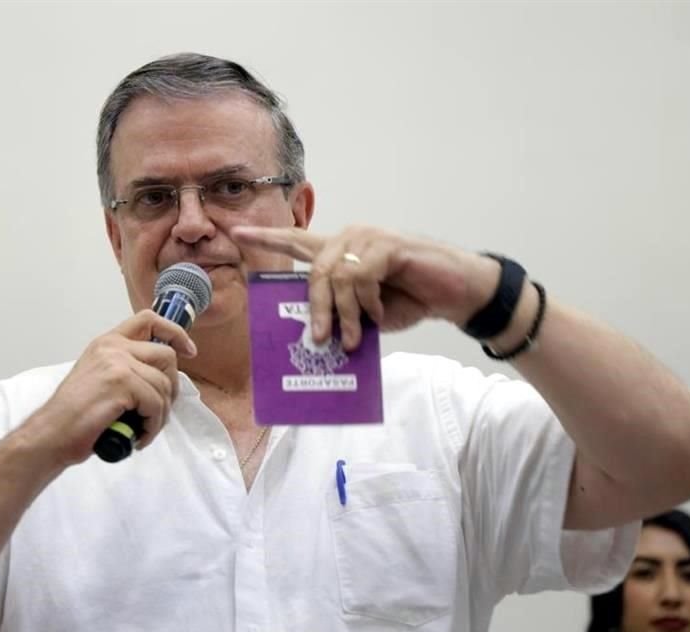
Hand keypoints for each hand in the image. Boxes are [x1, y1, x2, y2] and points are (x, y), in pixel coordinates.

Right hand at [27, 310, 196, 464]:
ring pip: (163, 385)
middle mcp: (112, 347)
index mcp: (107, 343)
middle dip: (171, 387)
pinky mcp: (121, 383)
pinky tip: (139, 435)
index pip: (149, 320)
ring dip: (160, 414)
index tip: (188, 350)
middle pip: (166, 356)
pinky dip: (153, 425)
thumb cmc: (74, 415)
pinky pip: (156, 404)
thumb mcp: (99, 378)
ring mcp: (117, 363)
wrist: (51, 434)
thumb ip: (125, 367)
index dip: (174, 333)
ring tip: (144, 429)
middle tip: (160, 409)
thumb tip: (161, 376)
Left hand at [231, 224, 499, 349]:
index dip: (267, 238)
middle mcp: (348, 238)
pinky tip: (377, 312)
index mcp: (339, 252)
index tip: (236, 235)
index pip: (296, 241)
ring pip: (334, 276)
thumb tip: (315, 333)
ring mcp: (367, 238)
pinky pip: (360, 275)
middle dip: (314, 309)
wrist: (453, 293)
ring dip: (343, 313)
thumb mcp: (365, 313)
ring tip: (354, 337)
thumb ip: (340, 314)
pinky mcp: (387, 244)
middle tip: (317, 339)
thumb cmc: (409, 300)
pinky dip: (366, 300)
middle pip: (312, 271)